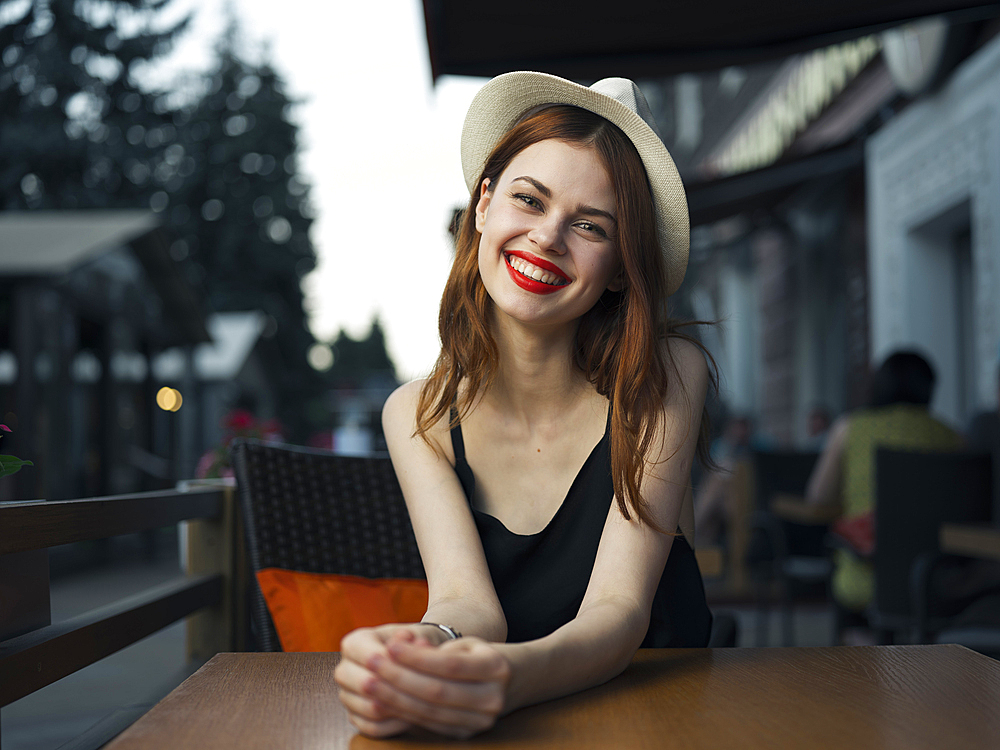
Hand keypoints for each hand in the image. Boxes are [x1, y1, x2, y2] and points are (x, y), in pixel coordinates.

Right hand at [335, 623, 441, 737]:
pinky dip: (394, 725)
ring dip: (397, 708)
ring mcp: (346, 695)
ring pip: (369, 709)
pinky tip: (412, 717)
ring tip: (421, 702)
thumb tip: (407, 638)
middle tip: (423, 689)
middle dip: (396, 688)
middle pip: (365, 685)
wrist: (410, 659)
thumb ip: (410, 636)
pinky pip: (372, 728)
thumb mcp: (414, 634)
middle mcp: (344, 670)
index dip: (396, 665)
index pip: (370, 658)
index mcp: (353, 644)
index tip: (421, 666)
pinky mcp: (355, 717)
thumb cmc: (411, 645)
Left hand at [361, 632, 510, 738]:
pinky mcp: (466, 735)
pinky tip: (383, 700)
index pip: (449, 664)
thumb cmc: (481, 656)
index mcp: (496, 668)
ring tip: (370, 682)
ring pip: (430, 711)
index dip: (417, 656)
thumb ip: (435, 648)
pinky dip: (403, 712)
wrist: (512, 682)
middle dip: (400, 678)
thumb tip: (400, 644)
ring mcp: (480, 721)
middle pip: (437, 691)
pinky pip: (428, 724)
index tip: (390, 644)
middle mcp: (492, 699)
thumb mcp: (467, 643)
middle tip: (372, 664)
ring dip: (395, 698)